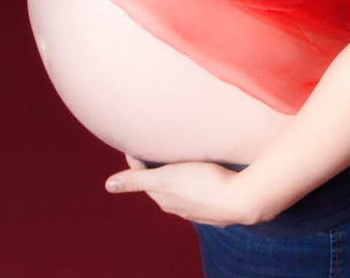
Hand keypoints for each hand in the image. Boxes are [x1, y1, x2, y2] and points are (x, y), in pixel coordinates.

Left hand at [105, 157, 262, 226]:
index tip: (134, 141)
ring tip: (178, 158)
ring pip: (180, 190)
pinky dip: (194, 182)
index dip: (136, 159)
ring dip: (176, 175)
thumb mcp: (165, 178)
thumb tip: (108, 185)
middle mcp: (177, 206)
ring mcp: (197, 208)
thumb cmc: (202, 184)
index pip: (142, 177)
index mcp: (163, 198)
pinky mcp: (215, 205)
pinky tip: (202, 174)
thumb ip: (137, 180)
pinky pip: (198, 192)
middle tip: (155, 146)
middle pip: (160, 185)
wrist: (241, 200)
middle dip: (155, 168)